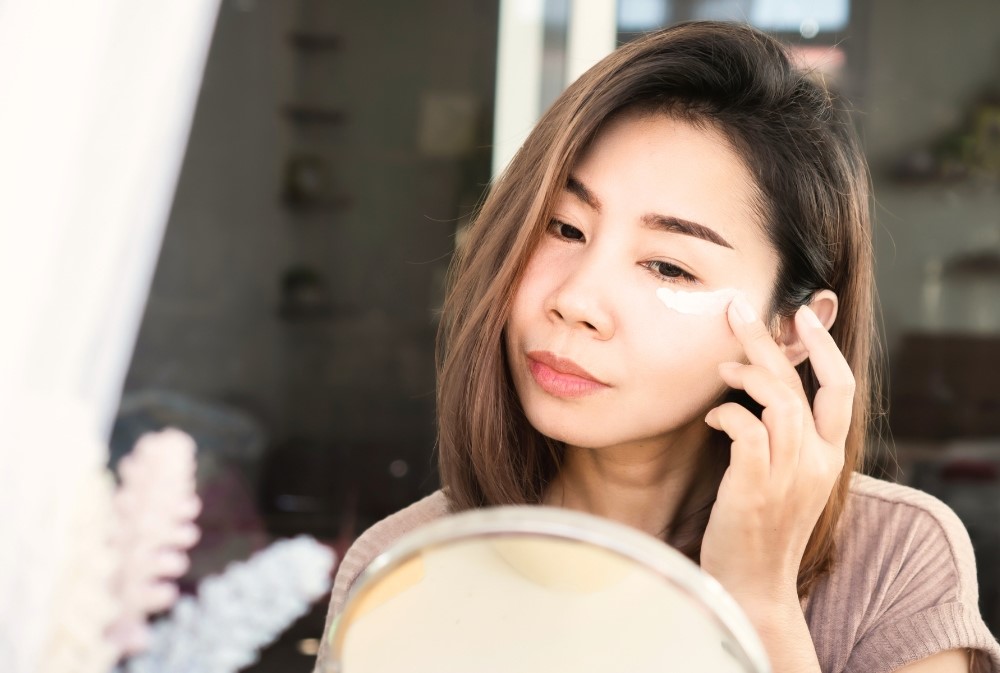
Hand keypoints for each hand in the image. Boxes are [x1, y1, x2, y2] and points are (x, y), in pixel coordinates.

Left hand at [700, 294, 854, 610]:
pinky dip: (727, 413)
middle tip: (738, 311)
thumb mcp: (786, 480)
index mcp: (829, 457)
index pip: (842, 389)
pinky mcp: (755, 486)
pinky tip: (712, 418)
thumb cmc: (760, 528)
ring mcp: (788, 475)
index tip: (801, 316)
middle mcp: (816, 462)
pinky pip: (746, 430)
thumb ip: (782, 438)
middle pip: (801, 385)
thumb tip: (758, 389)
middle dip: (770, 341)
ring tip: (722, 369)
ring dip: (746, 375)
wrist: (754, 586)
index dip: (825, 348)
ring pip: (779, 401)